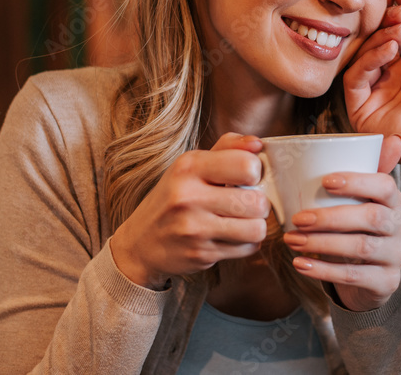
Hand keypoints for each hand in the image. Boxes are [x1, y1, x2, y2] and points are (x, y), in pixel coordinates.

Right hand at [109, 133, 270, 288]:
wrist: (140, 242)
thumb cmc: (173, 198)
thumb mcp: (191, 165)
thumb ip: (227, 148)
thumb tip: (258, 144)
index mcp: (188, 167)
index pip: (247, 165)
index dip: (255, 172)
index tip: (246, 177)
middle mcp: (188, 197)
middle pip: (257, 201)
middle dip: (260, 203)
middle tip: (247, 203)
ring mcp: (194, 229)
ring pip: (257, 228)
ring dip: (255, 225)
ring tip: (242, 221)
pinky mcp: (201, 255)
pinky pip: (248, 248)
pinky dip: (246, 243)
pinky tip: (231, 236)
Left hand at [282, 136, 400, 311]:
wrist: (368, 275)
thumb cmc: (357, 227)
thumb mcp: (359, 199)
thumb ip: (363, 169)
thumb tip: (389, 137)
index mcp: (395, 200)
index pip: (385, 186)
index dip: (357, 182)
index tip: (325, 181)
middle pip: (373, 217)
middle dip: (332, 217)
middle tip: (298, 219)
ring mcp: (397, 256)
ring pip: (362, 247)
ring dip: (322, 243)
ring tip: (292, 241)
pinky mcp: (387, 282)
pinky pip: (355, 275)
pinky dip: (325, 270)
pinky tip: (301, 264)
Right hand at [343, 0, 400, 193]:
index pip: (389, 31)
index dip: (392, 15)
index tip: (399, 1)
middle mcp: (392, 77)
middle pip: (373, 41)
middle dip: (384, 25)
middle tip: (400, 16)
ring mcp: (377, 94)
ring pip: (361, 58)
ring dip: (378, 40)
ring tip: (399, 35)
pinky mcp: (364, 111)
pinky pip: (354, 80)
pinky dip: (368, 60)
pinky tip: (390, 51)